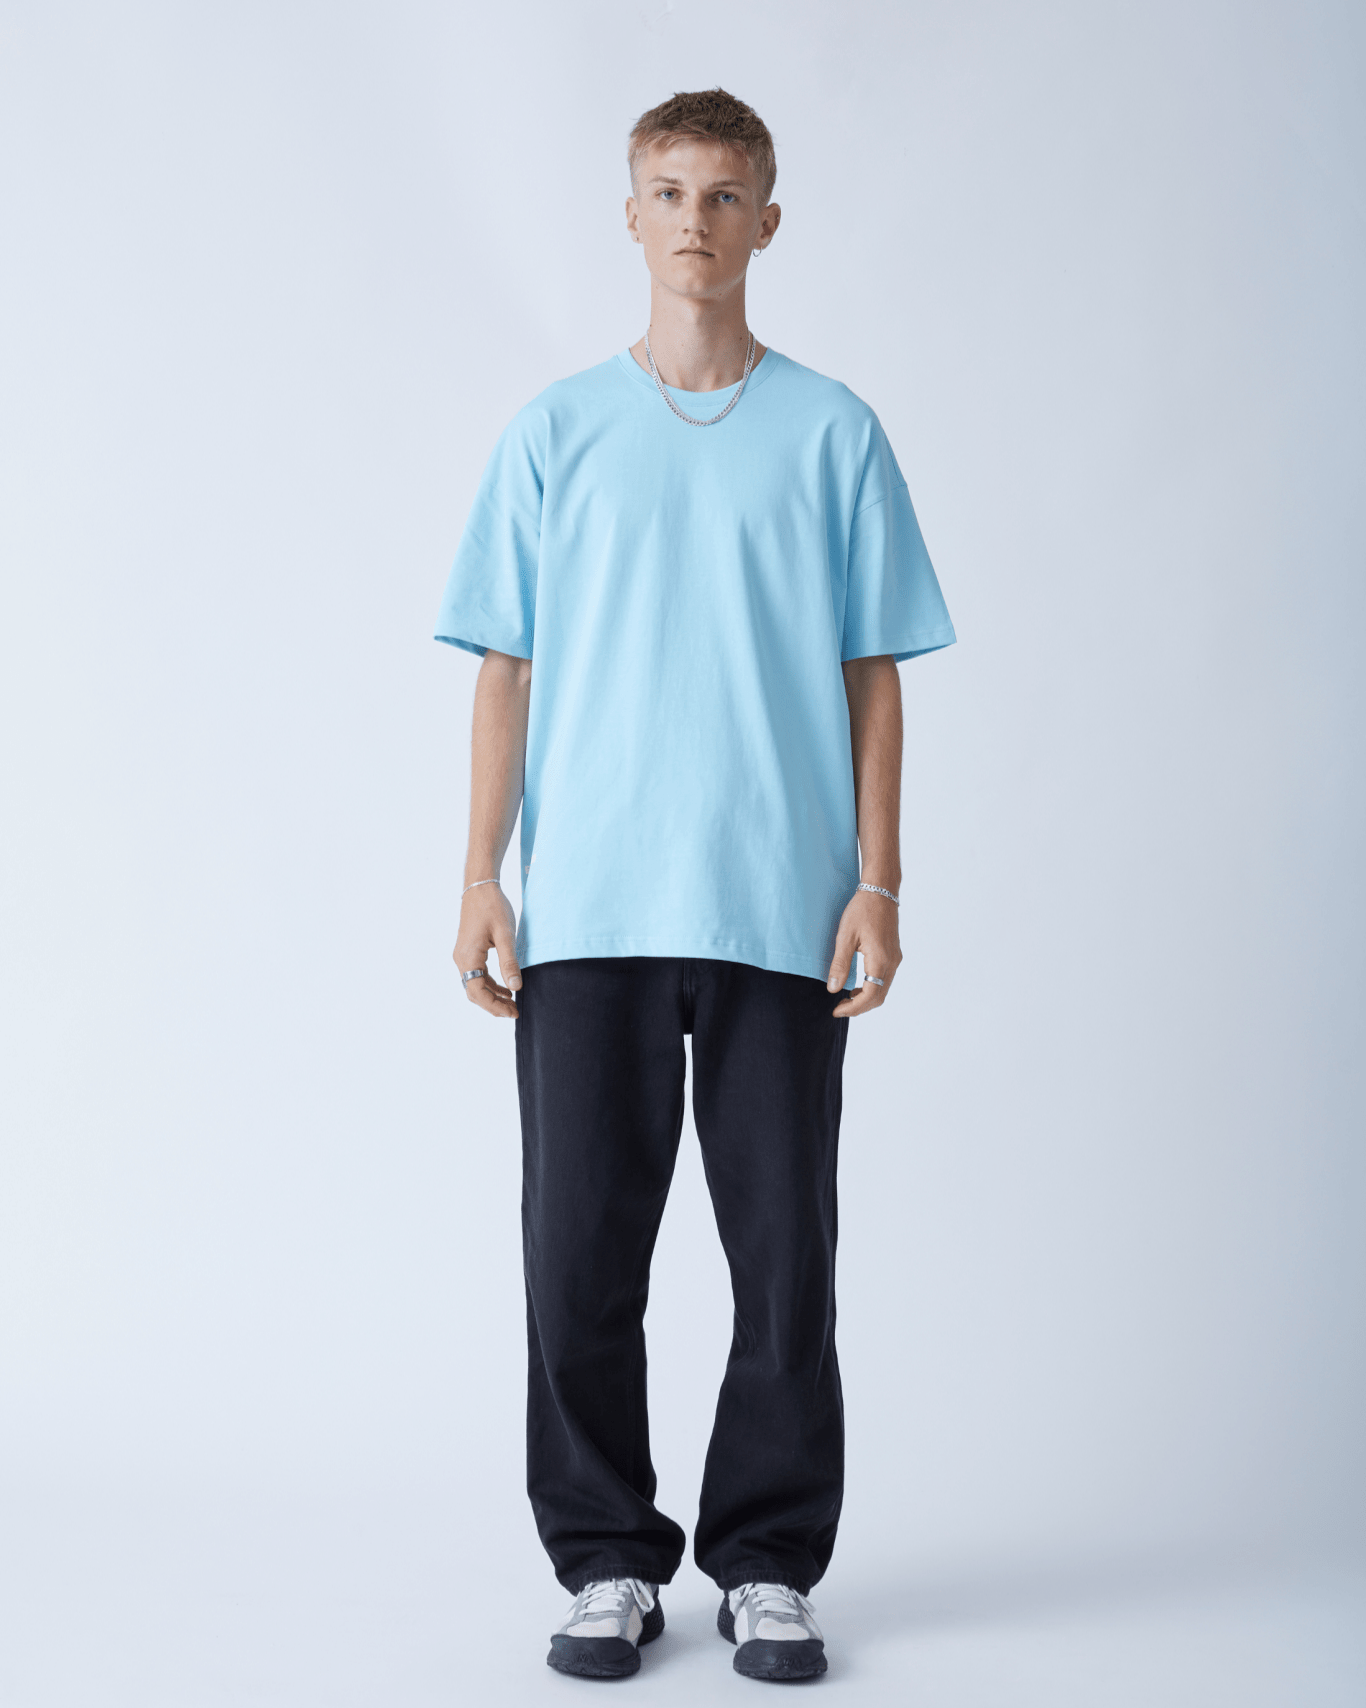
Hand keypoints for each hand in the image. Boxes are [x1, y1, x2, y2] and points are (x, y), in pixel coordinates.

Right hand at [453, 883, 521, 1017]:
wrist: (480, 887)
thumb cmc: (492, 907)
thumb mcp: (505, 935)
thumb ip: (510, 962)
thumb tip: (516, 987)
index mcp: (468, 957)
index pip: (477, 992)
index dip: (494, 1006)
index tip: (513, 1012)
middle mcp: (461, 959)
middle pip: (474, 992)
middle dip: (494, 1005)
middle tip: (515, 1012)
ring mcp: (463, 955)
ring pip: (475, 985)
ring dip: (492, 996)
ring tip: (512, 1003)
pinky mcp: (468, 951)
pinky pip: (477, 975)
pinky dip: (490, 984)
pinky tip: (506, 987)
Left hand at [826, 888, 901, 1016]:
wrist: (881, 892)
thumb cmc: (862, 910)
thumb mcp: (845, 936)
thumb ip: (840, 964)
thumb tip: (833, 989)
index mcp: (880, 959)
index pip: (870, 995)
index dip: (853, 1008)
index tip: (836, 1010)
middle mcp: (892, 962)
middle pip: (879, 997)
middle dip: (859, 1007)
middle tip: (838, 1008)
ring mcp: (895, 959)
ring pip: (883, 990)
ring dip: (865, 999)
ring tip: (845, 999)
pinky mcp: (893, 955)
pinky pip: (884, 980)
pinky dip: (872, 989)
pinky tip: (856, 986)